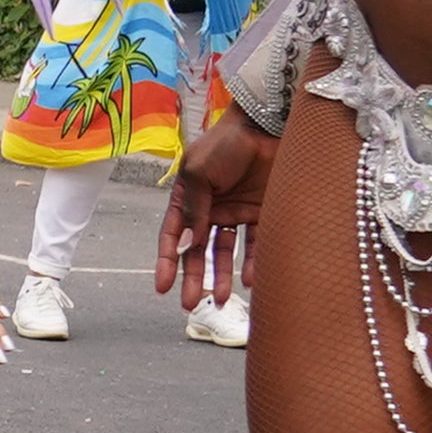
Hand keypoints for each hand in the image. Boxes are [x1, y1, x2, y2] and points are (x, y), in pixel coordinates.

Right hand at [153, 100, 274, 304]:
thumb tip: (188, 243)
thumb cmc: (227, 142)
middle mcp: (211, 209)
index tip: (162, 288)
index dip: (166, 262)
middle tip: (191, 305)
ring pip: (226, 253)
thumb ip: (194, 208)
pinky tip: (249, 280)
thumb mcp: (199, 171)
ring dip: (221, 277)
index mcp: (188, 198)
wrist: (269, 126)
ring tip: (220, 300)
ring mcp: (237, 213)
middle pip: (198, 251)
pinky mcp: (263, 214)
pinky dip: (253, 263)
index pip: (174, 236)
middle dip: (193, 278)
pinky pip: (257, 245)